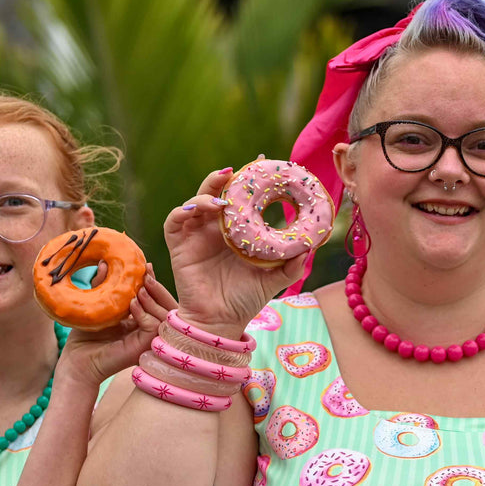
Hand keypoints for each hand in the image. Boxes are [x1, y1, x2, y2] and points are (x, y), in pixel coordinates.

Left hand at [57, 265, 176, 387]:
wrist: (77, 359)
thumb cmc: (86, 335)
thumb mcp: (98, 303)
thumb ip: (103, 285)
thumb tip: (104, 262)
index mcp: (142, 320)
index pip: (157, 300)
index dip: (154, 283)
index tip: (145, 266)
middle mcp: (150, 331)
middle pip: (168, 306)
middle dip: (158, 288)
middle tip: (146, 274)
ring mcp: (149, 340)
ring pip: (166, 316)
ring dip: (153, 299)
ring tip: (138, 290)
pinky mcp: (143, 347)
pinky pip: (154, 327)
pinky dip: (145, 314)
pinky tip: (132, 306)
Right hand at [164, 169, 308, 336]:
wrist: (221, 323)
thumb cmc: (244, 301)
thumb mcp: (274, 279)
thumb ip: (292, 264)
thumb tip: (311, 246)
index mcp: (235, 232)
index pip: (239, 199)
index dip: (246, 181)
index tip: (262, 162)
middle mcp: (214, 230)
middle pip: (215, 193)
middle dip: (223, 179)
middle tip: (237, 171)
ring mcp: (195, 236)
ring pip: (195, 202)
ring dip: (205, 193)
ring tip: (221, 196)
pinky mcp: (179, 247)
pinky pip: (174, 221)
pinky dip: (183, 210)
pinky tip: (198, 209)